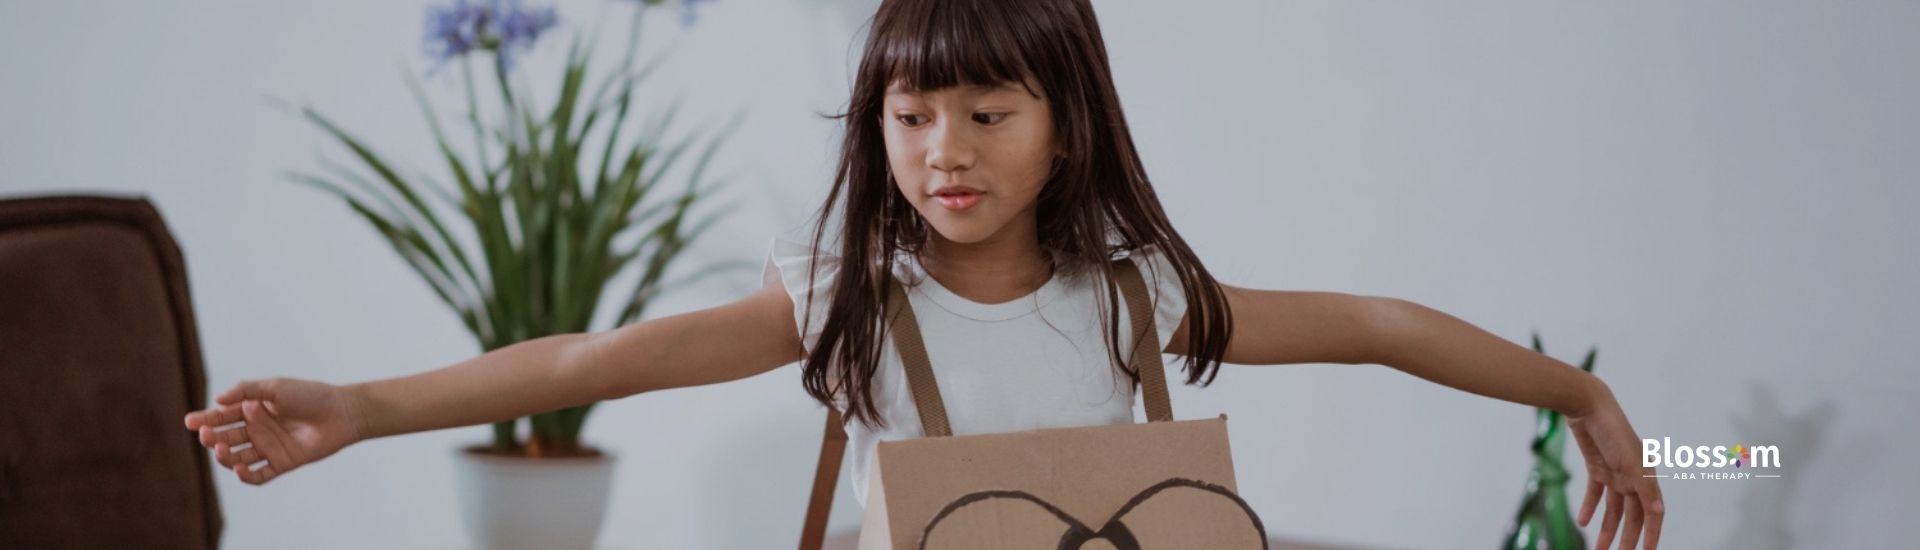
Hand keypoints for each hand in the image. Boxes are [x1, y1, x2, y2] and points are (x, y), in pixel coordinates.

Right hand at [181, 377, 363, 484]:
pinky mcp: (282, 463)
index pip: (222, 417)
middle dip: (212, 438)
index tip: (189, 422)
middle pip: (226, 438)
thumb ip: (246, 391)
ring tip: (219, 450)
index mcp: (253, 410)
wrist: (341, 412)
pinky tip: (239, 469)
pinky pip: (259, 475)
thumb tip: (217, 399)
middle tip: (205, 435)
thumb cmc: (310, 395)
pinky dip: (246, 475)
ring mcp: (269, 448)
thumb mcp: (275, 387)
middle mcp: (258, 430)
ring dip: (225, 456)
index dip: (205, 420)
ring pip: (238, 458)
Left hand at [1565, 382, 1665, 548]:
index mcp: (1646, 476)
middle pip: (1632, 515)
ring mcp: (1615, 473)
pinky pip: (1595, 493)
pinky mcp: (1597, 467)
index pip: (1652, 512)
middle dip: (1627, 537)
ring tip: (1599, 548)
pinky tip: (1583, 521)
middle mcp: (1633, 477)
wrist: (1588, 406)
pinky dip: (1589, 507)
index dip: (1651, 533)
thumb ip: (1645, 485)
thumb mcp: (1631, 460)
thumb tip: (1659, 510)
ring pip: (1613, 508)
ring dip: (1607, 528)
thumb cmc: (1614, 430)